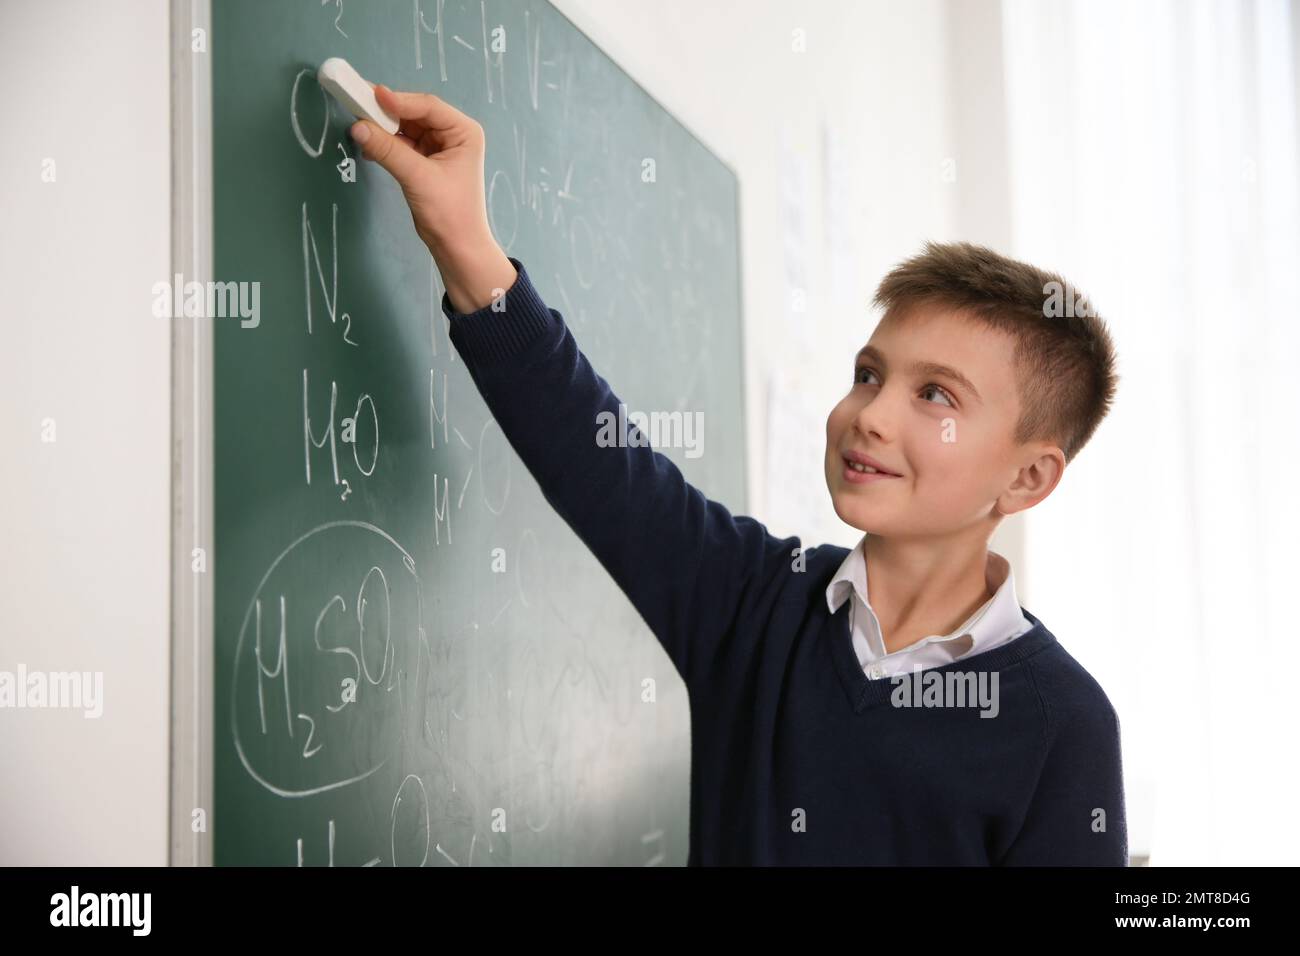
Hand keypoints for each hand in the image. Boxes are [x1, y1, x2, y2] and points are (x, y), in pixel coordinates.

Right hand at [350, 85, 515, 311]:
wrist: (457, 247)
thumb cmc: (450, 213)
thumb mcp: (418, 178)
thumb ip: (388, 151)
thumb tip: (357, 127)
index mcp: (464, 131)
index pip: (428, 106)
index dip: (398, 100)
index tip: (371, 95)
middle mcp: (452, 134)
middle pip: (413, 113)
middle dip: (385, 112)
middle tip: (355, 102)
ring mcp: (437, 146)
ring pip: (404, 127)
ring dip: (382, 127)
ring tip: (358, 125)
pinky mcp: (424, 160)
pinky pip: (400, 143)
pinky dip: (384, 143)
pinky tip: (368, 146)